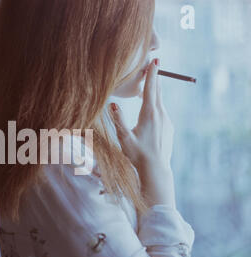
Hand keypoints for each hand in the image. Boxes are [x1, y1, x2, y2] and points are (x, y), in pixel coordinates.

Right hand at [110, 58, 175, 207]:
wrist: (156, 169)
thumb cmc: (138, 154)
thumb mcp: (124, 138)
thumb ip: (118, 120)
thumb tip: (113, 104)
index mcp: (149, 114)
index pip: (150, 89)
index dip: (152, 74)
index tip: (155, 60)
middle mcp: (161, 115)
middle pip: (158, 92)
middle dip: (155, 78)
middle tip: (154, 65)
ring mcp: (167, 121)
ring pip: (160, 102)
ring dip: (155, 93)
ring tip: (150, 86)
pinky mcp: (169, 128)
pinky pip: (162, 113)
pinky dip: (156, 107)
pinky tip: (151, 112)